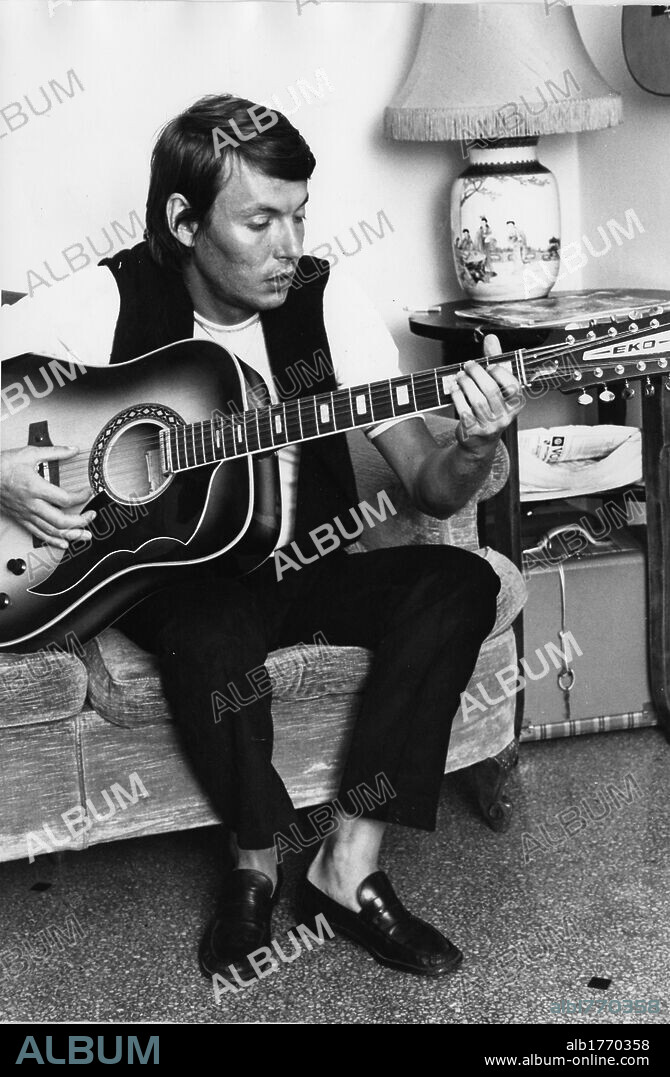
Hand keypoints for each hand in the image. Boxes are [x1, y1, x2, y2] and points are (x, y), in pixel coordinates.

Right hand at [0, 446, 94, 549]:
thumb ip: (55, 452)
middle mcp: (32, 504)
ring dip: (72, 535)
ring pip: (52, 531)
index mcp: (35, 488)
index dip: (81, 497)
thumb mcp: (30, 453)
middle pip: (61, 521)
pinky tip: (64, 543)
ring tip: (85, 535)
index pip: (65, 499)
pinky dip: (53, 541)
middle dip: (81, 521)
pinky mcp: (21, 519)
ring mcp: (26, 514)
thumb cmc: (3, 465)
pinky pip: (39, 534)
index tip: (88, 492)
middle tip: (92, 515)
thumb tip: (73, 449)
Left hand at [451, 335, 524, 454]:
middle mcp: (504, 417)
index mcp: (515, 404)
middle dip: (477, 374)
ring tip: (459, 376)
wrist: (478, 442)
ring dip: (465, 384)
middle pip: (491, 390)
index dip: (500, 373)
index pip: (513, 385)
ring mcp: (489, 425)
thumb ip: (495, 362)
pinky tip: (454, 389)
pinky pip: (464, 410)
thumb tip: (491, 338)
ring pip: (476, 400)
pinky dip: (457, 396)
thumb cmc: (489, 410)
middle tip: (468, 365)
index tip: (489, 366)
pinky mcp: (473, 431)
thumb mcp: (496, 387)